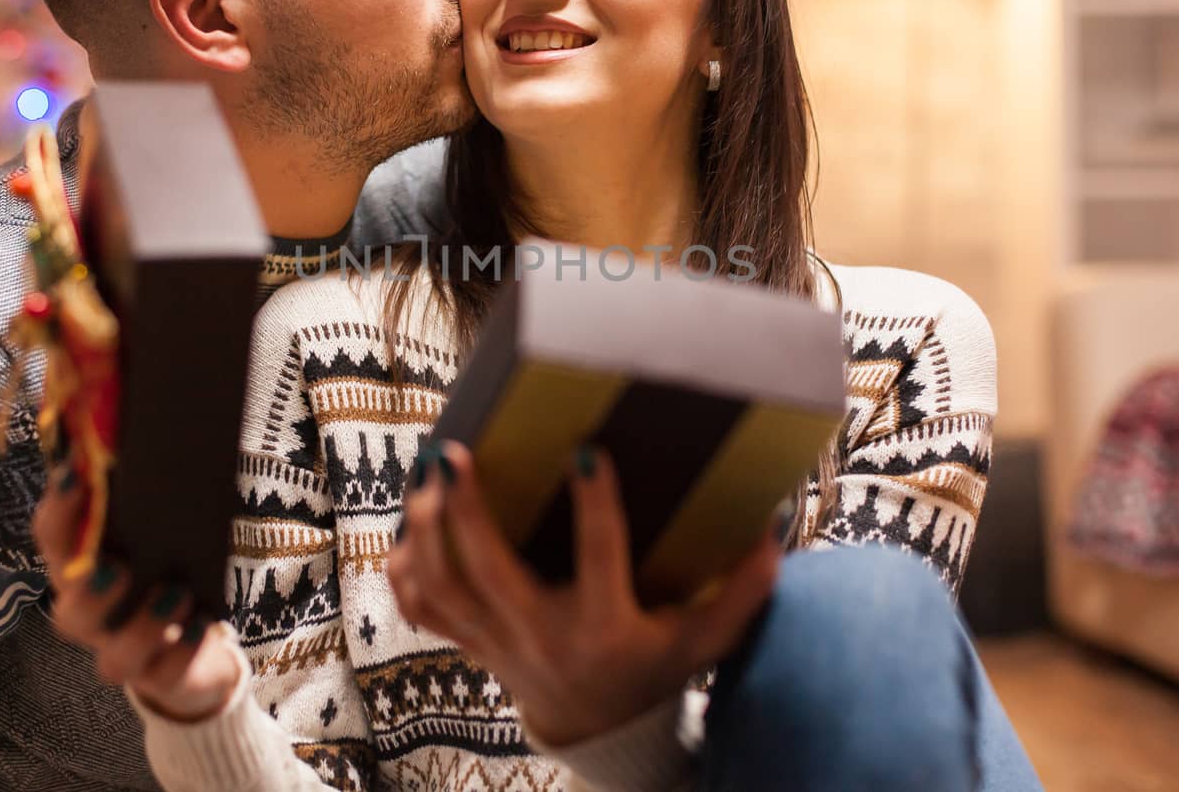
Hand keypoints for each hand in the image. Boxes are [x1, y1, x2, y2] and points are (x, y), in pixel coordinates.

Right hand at [30, 464, 244, 721]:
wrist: (197, 636)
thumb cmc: (168, 563)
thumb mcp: (161, 521)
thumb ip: (147, 483)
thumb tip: (143, 414)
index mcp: (80, 567)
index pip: (52, 538)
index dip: (58, 509)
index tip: (77, 473)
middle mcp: (89, 613)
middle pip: (67, 610)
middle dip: (87, 591)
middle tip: (117, 569)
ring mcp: (120, 650)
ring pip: (111, 658)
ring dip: (140, 627)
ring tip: (176, 593)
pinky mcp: (159, 676)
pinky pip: (163, 674)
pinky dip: (180, 651)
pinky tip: (199, 626)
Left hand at [386, 441, 779, 746]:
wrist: (599, 727)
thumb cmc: (653, 669)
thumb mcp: (703, 639)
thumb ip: (741, 592)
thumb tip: (772, 533)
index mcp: (605, 627)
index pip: (601, 560)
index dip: (596, 506)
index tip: (587, 452)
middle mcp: (544, 633)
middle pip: (490, 571)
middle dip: (467, 512)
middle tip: (456, 452)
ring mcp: (500, 641)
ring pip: (445, 587)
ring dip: (426, 532)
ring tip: (429, 475)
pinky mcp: (473, 643)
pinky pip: (424, 610)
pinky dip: (406, 571)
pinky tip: (406, 529)